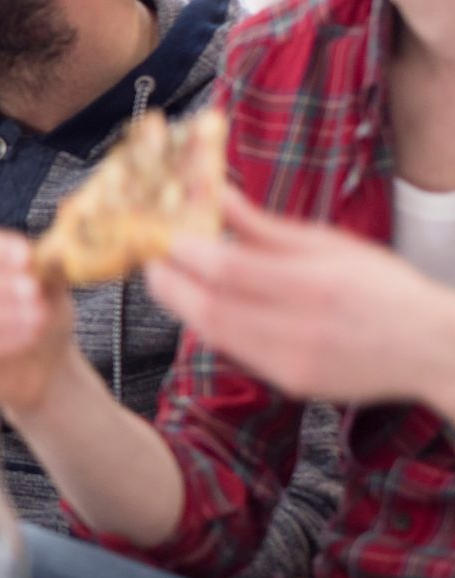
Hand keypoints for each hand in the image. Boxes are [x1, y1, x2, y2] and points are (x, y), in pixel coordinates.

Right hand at [0, 227, 76, 415]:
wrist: (47, 363)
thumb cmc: (42, 315)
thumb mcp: (54, 289)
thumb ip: (52, 270)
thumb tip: (55, 256)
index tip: (25, 257)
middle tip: (31, 289)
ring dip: (0, 310)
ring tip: (38, 316)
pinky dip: (0, 338)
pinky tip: (29, 335)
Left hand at [145, 185, 450, 406]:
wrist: (426, 347)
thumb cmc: (382, 288)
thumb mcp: (329, 243)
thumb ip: (264, 226)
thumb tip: (214, 193)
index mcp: (315, 285)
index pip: (230, 271)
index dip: (187, 253)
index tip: (163, 234)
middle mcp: (302, 329)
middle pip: (211, 309)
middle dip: (169, 283)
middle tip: (151, 258)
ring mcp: (293, 363)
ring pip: (215, 335)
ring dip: (182, 304)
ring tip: (170, 278)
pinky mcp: (289, 384)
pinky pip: (233, 352)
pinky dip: (210, 325)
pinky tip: (204, 305)